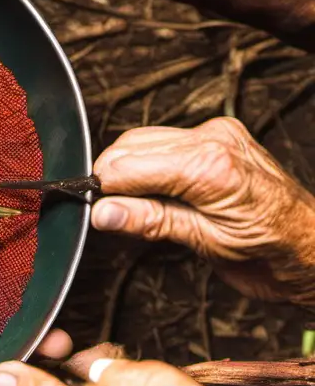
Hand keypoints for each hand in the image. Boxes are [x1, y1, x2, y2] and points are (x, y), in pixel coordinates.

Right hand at [92, 117, 314, 306]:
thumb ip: (149, 221)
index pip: (127, 167)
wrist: (313, 246)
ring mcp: (218, 134)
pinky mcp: (220, 136)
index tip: (92, 212)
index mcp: (210, 168)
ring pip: (141, 140)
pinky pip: (164, 139)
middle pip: (127, 148)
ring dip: (129, 170)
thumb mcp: (203, 242)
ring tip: (136, 205)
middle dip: (112, 180)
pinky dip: (150, 162)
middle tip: (111, 214)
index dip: (103, 191)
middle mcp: (214, 141)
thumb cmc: (271, 251)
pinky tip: (158, 188)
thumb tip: (102, 213)